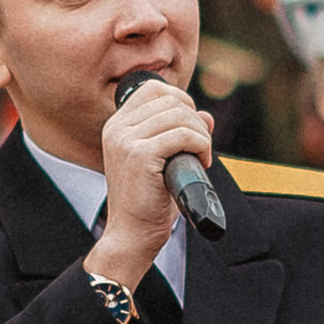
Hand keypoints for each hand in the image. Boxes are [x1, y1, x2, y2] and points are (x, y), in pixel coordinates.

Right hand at [86, 74, 216, 288]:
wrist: (132, 235)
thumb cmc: (148, 201)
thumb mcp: (164, 160)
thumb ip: (181, 133)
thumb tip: (207, 116)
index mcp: (117, 126)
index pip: (153, 89)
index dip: (181, 102)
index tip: (191, 129)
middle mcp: (117, 128)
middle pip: (171, 100)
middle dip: (195, 122)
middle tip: (200, 150)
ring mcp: (126, 140)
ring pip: (180, 115)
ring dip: (201, 135)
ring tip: (201, 159)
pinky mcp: (140, 155)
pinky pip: (183, 135)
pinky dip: (200, 146)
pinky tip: (201, 163)